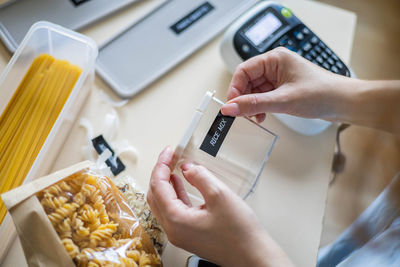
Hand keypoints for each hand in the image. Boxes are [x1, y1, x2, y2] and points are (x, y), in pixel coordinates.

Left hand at [147, 147, 292, 266]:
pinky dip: (174, 193)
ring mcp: (181, 234)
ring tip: (172, 166)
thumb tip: (187, 168)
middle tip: (169, 157)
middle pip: (155, 196)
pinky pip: (174, 210)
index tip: (168, 151)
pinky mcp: (189, 234)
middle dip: (160, 173)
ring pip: (163, 203)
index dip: (161, 165)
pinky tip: (180, 183)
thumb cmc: (240, 234)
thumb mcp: (220, 195)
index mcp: (176, 221)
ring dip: (166, 183)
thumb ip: (200, 177)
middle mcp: (174, 230)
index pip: (158, 187)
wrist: (253, 256)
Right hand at [221, 47, 351, 122]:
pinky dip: (260, 107)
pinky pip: (264, 97)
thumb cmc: (322, 93)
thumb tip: (230, 108)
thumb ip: (254, 104)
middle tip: (242, 114)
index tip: (231, 106)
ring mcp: (279, 77)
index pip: (244, 71)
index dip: (235, 89)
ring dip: (252, 105)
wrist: (344, 103)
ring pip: (254, 91)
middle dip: (243, 99)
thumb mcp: (283, 100)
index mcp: (275, 59)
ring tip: (254, 117)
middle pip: (247, 81)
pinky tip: (262, 116)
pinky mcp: (283, 89)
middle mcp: (275, 66)